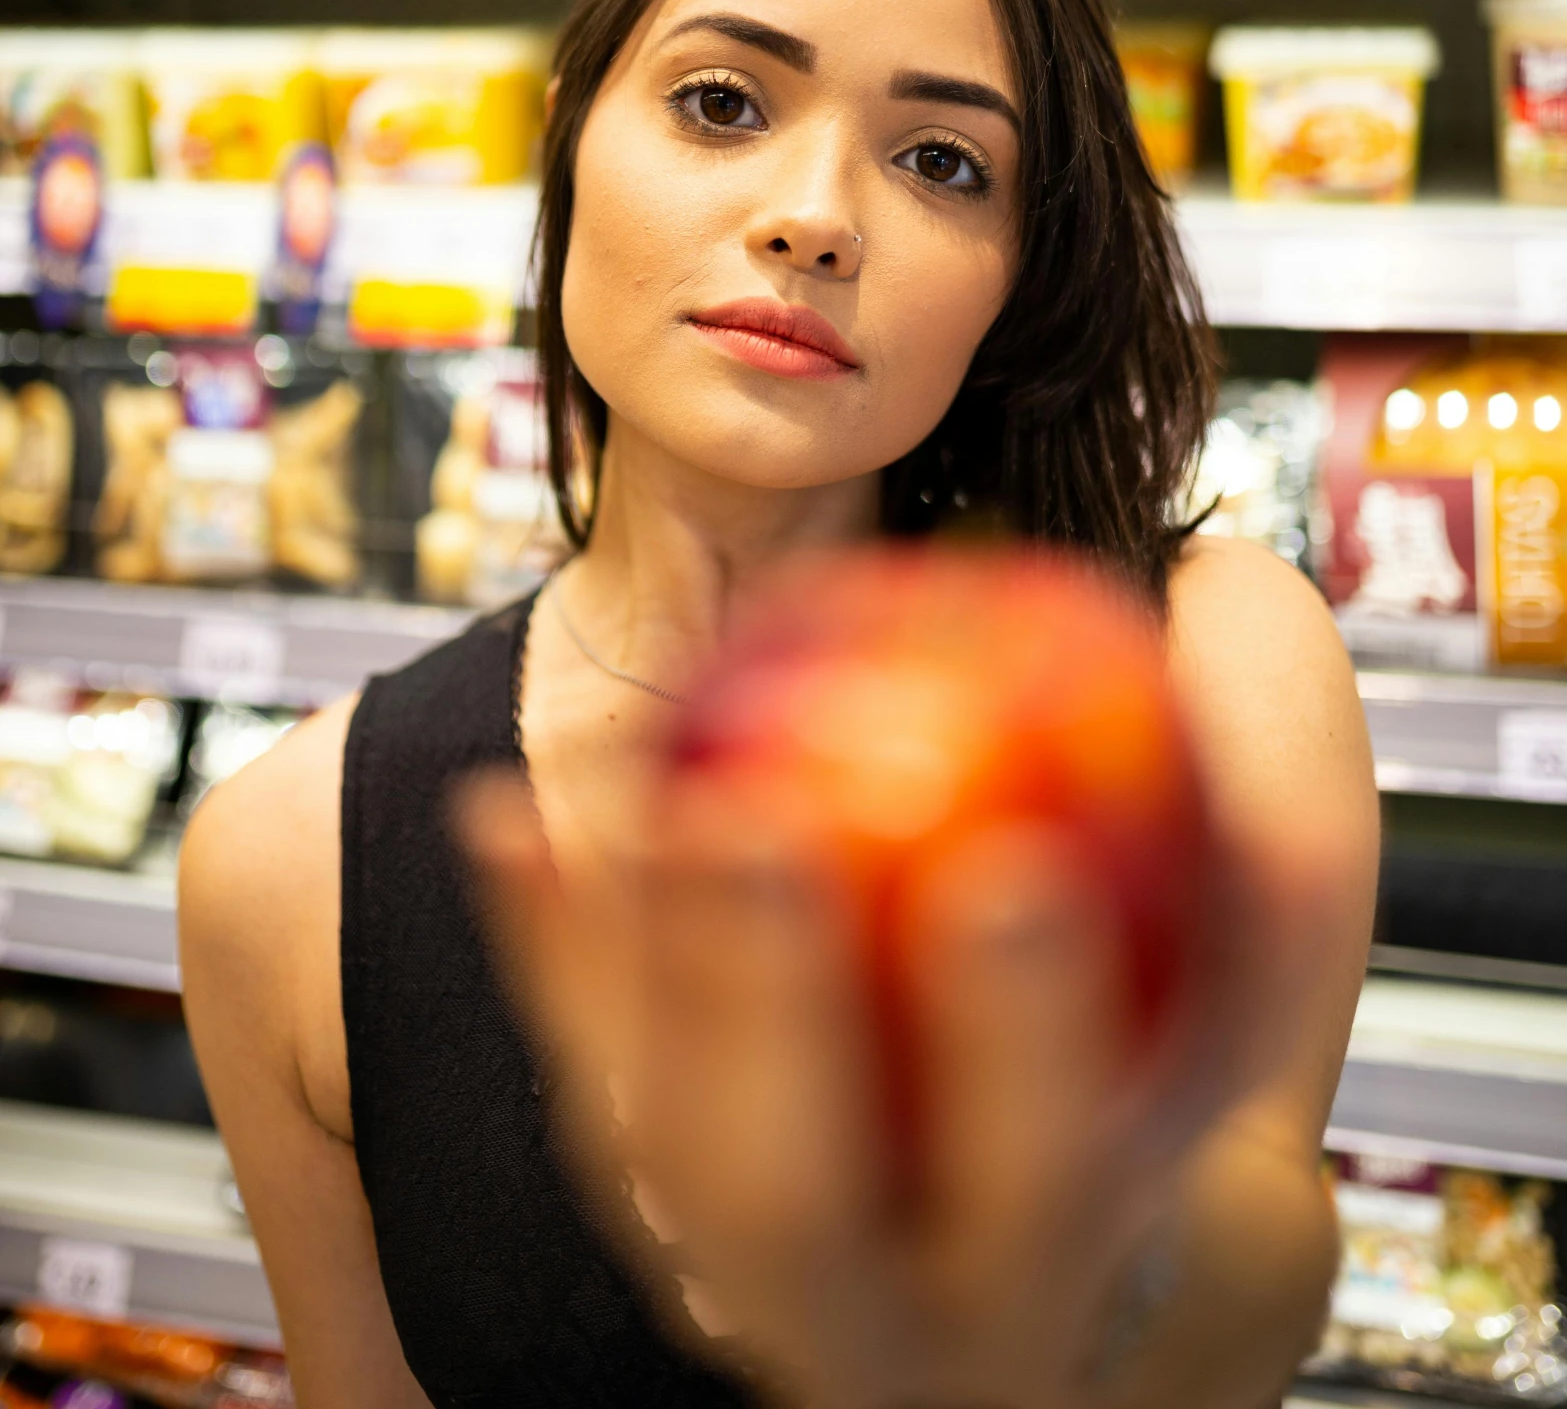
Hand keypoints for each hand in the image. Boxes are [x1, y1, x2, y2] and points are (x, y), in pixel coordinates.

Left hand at [457, 765, 1339, 1408]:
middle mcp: (885, 1310)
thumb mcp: (1263, 964)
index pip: (1053, 1174)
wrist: (1040, 1252)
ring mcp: (748, 1270)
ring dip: (632, 967)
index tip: (1009, 882)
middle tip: (754, 831)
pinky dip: (547, 945)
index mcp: (1073, 1272)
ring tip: (656, 803)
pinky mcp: (655, 1193)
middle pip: (795, 1205)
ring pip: (657, 1152)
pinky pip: (581, 1073)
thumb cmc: (1158, 1076)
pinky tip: (507, 817)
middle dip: (766, 1017)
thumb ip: (1277, 785)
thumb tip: (1228, 589)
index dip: (1026, 1041)